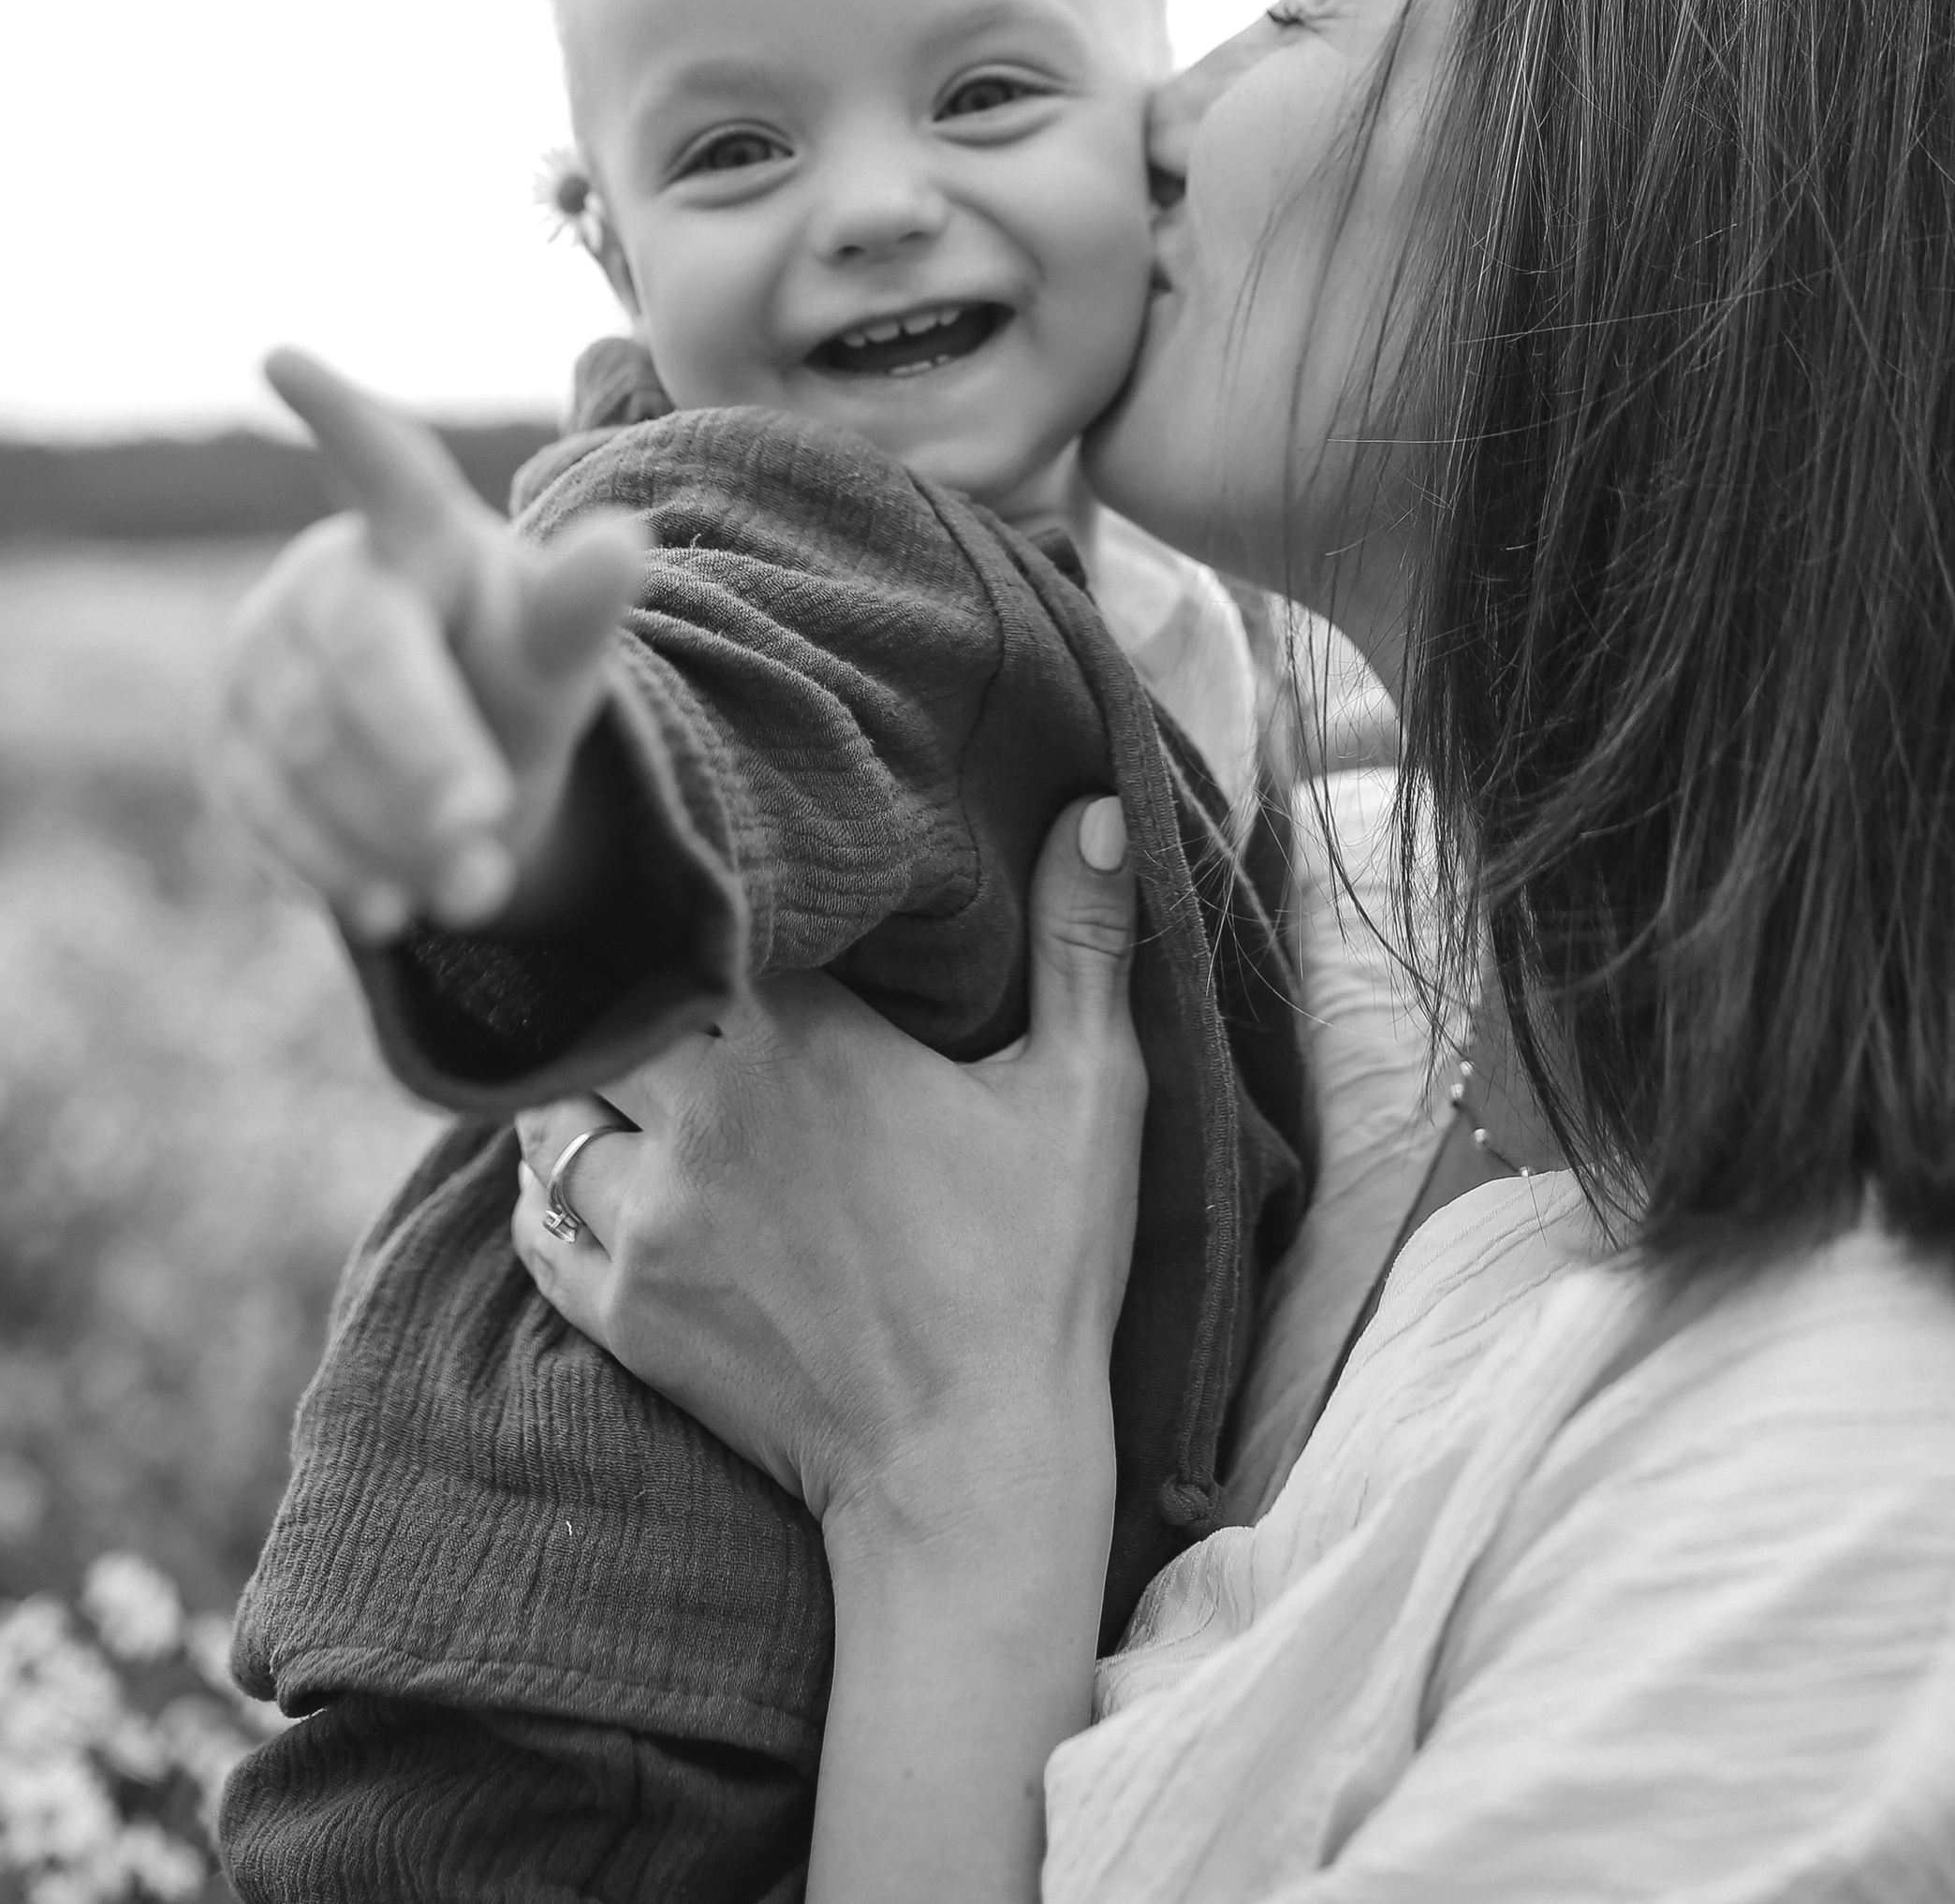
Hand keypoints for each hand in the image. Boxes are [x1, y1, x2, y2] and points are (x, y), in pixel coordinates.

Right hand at [206, 348, 648, 936]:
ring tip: (475, 890)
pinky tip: (388, 909)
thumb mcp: (558, 652)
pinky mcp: (227, 741)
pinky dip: (330, 863)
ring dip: (388, 827)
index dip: (339, 418)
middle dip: (420, 749)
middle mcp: (324, 581)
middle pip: (362, 659)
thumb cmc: (509, 671)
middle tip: (483, 829)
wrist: (448, 759)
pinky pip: (264, 807)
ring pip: (310, 749)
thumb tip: (628, 540)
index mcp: (416, 532)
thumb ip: (582, 609)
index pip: (383, 468)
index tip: (282, 359)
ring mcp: (258, 661)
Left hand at [513, 793, 1143, 1555]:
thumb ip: (1084, 938)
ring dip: (580, 1086)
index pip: (699, 918)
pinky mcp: (622, 1311)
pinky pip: (536, 1218)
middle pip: (606, 1005)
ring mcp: (647, 1219)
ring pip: (554, 1110)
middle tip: (658, 976)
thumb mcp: (1087, 1093)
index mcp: (801, 1036)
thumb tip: (1100, 801)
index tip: (724, 893)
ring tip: (623, 1070)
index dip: (704, 901)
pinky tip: (599, 1172)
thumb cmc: (1037, 1273)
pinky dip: (553, 1186)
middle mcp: (701, 1113)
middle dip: (628, 989)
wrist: (968, 1470)